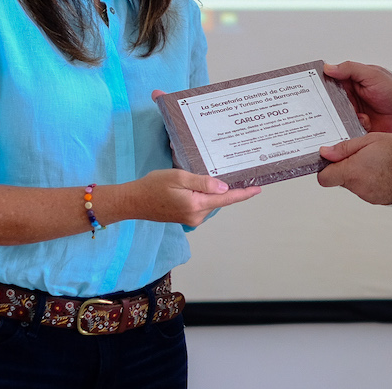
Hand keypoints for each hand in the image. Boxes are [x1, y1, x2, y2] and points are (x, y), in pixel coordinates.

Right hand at [129, 168, 259, 227]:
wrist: (133, 201)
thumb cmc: (153, 186)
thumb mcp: (179, 177)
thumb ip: (203, 182)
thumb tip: (224, 187)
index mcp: (197, 205)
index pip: (227, 198)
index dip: (244, 193)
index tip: (258, 188)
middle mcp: (197, 216)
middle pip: (220, 199)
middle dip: (228, 188)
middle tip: (237, 171)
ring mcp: (191, 219)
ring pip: (211, 202)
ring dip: (214, 191)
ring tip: (214, 175)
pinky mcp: (186, 217)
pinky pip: (202, 204)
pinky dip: (205, 195)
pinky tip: (200, 185)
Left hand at [318, 134, 391, 204]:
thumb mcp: (370, 140)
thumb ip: (344, 148)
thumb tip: (325, 153)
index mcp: (353, 172)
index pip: (324, 179)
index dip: (326, 169)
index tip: (332, 160)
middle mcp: (359, 188)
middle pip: (342, 180)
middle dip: (347, 168)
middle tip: (363, 154)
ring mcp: (370, 197)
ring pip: (357, 185)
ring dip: (362, 175)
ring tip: (379, 161)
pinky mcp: (382, 201)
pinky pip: (370, 191)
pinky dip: (374, 182)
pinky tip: (387, 171)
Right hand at [323, 61, 391, 135]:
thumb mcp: (372, 75)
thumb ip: (350, 69)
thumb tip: (328, 68)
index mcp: (352, 83)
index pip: (330, 82)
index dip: (319, 85)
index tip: (308, 87)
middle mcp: (350, 99)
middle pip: (328, 102)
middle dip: (323, 106)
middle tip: (316, 107)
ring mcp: (353, 115)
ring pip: (334, 118)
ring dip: (336, 119)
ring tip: (339, 117)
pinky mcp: (356, 129)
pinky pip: (344, 131)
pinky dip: (346, 130)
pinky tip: (357, 124)